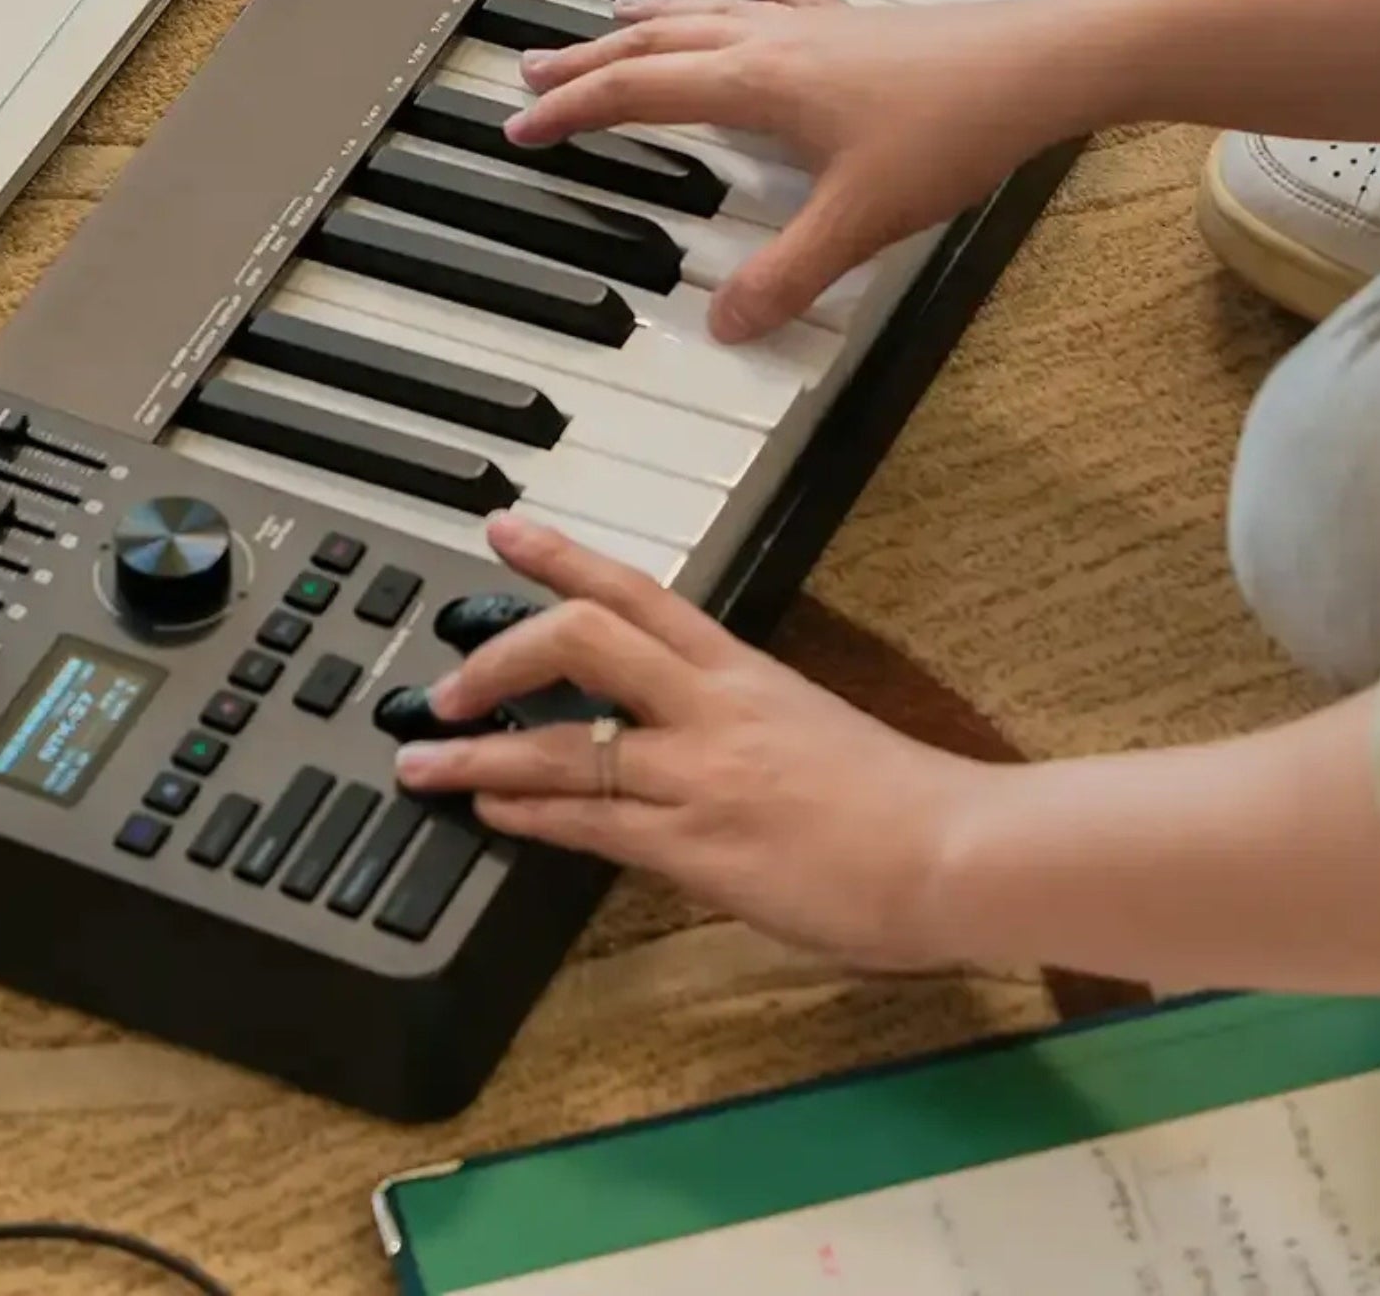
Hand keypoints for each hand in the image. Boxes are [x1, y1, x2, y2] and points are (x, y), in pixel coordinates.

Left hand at [394, 513, 980, 974]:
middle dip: (502, 652)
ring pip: (567, 744)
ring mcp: (700, 776)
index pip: (637, 590)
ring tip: (423, 759)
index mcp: (742, 668)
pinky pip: (594, 824)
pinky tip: (490, 812)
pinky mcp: (698, 849)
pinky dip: (530, 815)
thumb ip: (739, 717)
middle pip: (586, 641)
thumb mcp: (808, 727)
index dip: (562, 555)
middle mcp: (711, 707)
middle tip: (446, 677)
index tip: (504, 530)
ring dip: (481, 753)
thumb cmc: (901, 797)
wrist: (955, 849)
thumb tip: (687, 727)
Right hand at [503, 0, 1068, 339]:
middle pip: (654, 44)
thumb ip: (787, 276)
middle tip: (533, 70)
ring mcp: (813, 28)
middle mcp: (771, 42)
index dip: (572, 111)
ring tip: (610, 16)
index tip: (520, 126)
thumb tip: (725, 324)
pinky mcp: (857, 27)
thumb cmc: (952, 128)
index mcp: (753, 83)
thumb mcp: (860, 222)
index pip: (636, 94)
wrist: (1036, 66)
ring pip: (706, 14)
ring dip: (648, 21)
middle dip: (587, 60)